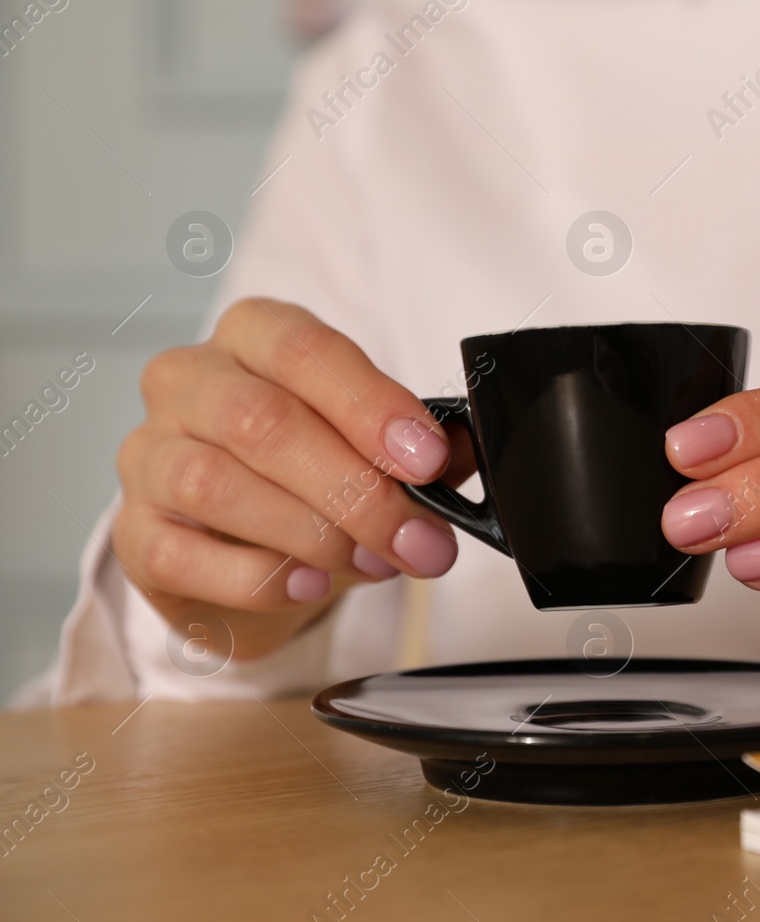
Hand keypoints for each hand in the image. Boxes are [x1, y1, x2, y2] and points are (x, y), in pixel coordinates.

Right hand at [113, 299, 464, 659]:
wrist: (247, 548)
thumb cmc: (312, 472)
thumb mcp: (374, 445)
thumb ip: (423, 445)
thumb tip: (466, 452)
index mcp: (254, 335)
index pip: (305, 349)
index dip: (370, 405)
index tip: (427, 460)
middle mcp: (189, 382)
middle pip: (262, 422)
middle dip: (355, 489)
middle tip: (418, 539)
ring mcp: (149, 455)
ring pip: (215, 485)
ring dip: (312, 534)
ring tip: (371, 563)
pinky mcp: (132, 532)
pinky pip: (180, 554)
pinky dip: (255, 577)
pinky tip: (308, 585)